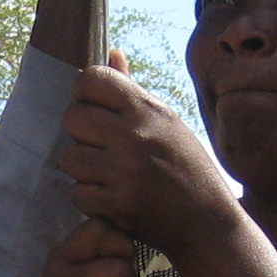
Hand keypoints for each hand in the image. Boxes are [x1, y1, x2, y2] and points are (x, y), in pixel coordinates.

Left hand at [60, 64, 238, 252]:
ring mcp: (125, 170)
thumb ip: (133, 90)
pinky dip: (90, 198)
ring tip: (106, 173)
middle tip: (100, 147)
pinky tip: (112, 196)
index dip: (85, 94)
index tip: (95, 110)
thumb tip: (112, 54)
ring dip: (82, 169)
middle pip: (72, 118)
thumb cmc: (187, 167)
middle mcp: (135, 135)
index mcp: (148, 109)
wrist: (207, 222)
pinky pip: (77, 193)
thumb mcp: (167, 122)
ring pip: (69, 158)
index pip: (90, 79)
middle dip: (80, 134)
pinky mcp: (118, 204)